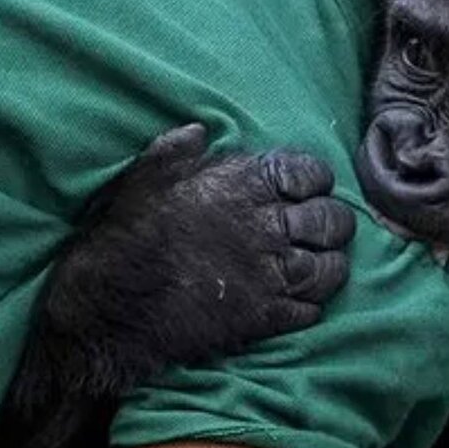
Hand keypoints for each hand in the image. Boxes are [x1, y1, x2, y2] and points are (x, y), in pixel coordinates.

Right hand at [37, 124, 355, 393]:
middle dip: (334, 224)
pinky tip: (302, 302)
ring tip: (322, 266)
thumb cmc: (129, 231)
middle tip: (325, 231)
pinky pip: (311, 310)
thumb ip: (178, 149)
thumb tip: (200, 131)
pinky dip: (312, 306)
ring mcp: (270, 274)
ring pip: (330, 268)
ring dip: (330, 266)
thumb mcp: (147, 174)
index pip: (312, 173)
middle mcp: (268, 225)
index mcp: (246, 183)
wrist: (114, 301)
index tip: (311, 190)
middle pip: (332, 221)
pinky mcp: (265, 317)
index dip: (317, 181)